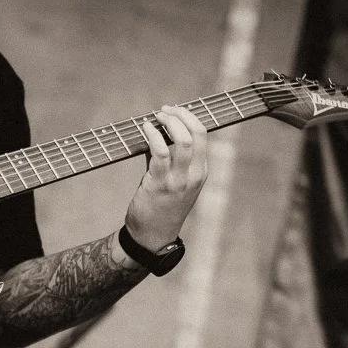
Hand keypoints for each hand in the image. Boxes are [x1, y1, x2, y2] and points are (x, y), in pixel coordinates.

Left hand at [124, 105, 207, 250]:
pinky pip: (159, 153)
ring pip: (181, 141)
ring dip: (167, 122)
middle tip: (163, 110)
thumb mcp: (174, 181)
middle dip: (180, 115)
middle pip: (196, 133)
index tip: (173, 110)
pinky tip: (145, 129)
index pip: (203, 135)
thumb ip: (168, 157)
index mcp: (200, 172)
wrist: (152, 237)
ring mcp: (179, 180)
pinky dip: (152, 136)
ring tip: (155, 117)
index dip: (188, 117)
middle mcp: (194, 175)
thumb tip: (157, 132)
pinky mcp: (160, 185)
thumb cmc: (161, 207)